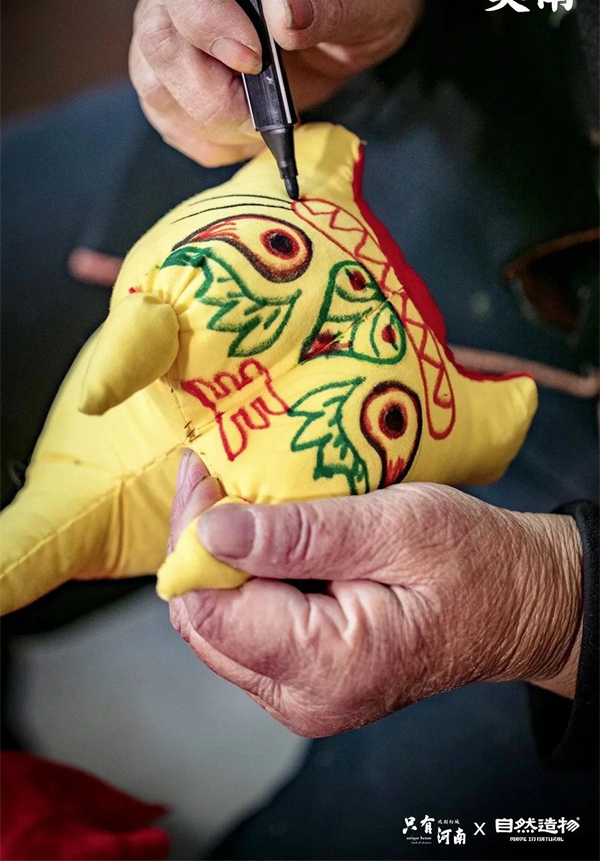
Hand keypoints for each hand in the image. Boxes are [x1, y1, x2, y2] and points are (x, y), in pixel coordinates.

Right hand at [130, 0, 422, 165]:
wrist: (353, 12)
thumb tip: (280, 12)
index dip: (206, 16)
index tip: (255, 57)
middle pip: (158, 34)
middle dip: (210, 88)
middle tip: (268, 108)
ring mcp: (171, 24)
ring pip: (154, 83)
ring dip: (212, 120)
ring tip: (266, 120)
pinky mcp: (173, 74)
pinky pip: (170, 118)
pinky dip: (211, 139)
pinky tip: (252, 130)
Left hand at [168, 453, 581, 736]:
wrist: (520, 603)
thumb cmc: (475, 560)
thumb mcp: (398, 527)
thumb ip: (303, 535)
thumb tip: (213, 530)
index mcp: (327, 666)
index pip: (207, 610)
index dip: (191, 536)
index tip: (204, 468)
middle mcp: (303, 698)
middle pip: (201, 620)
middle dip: (199, 543)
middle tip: (218, 470)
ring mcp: (300, 695)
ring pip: (216, 623)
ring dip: (220, 557)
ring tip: (242, 494)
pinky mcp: (304, 679)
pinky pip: (245, 627)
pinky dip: (244, 576)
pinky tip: (266, 533)